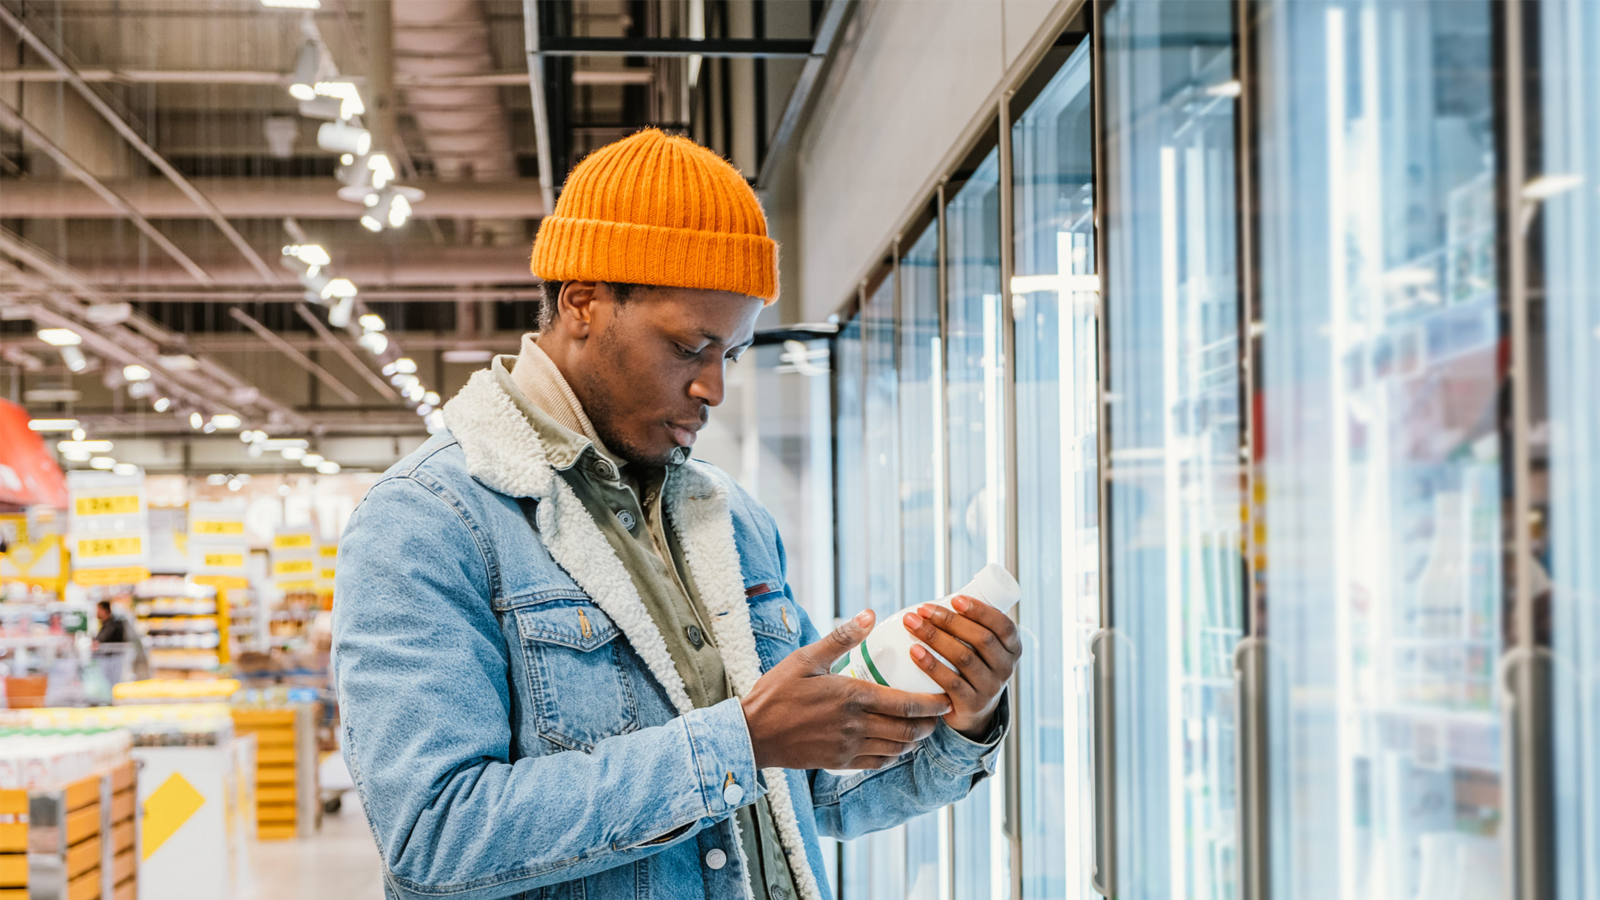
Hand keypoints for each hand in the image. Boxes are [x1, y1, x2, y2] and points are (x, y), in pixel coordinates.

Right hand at [741, 610, 952, 770]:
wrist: (753, 733)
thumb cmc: (777, 691)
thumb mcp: (806, 657)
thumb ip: (841, 637)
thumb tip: (870, 614)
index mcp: (852, 696)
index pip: (906, 705)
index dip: (933, 704)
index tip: (946, 698)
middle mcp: (855, 725)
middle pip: (909, 730)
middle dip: (930, 724)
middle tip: (939, 712)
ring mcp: (848, 747)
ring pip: (897, 748)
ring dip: (914, 739)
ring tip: (921, 726)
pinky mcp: (839, 762)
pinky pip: (878, 762)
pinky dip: (894, 753)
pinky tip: (894, 742)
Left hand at [902, 596, 1021, 738]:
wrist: (973, 712)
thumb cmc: (972, 666)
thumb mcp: (982, 648)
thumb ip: (970, 626)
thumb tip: (932, 602)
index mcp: (1012, 648)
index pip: (1003, 625)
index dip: (980, 611)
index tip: (955, 599)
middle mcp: (1006, 668)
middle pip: (981, 639)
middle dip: (949, 620)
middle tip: (922, 609)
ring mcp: (990, 688)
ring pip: (964, 658)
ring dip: (935, 638)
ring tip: (912, 624)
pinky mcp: (972, 704)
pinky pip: (951, 682)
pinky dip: (931, 665)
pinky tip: (914, 652)